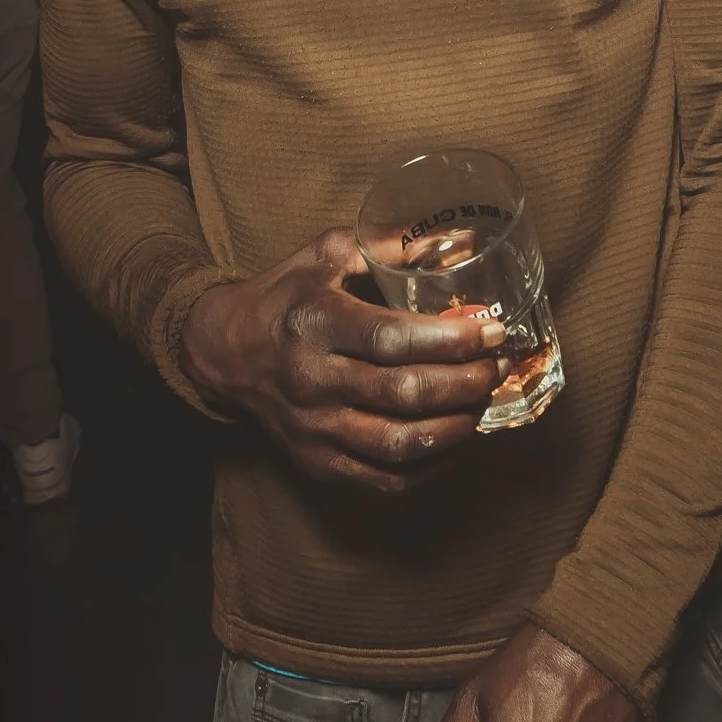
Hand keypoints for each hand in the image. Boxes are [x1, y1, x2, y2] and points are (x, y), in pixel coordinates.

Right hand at [179, 229, 508, 492]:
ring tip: (482, 402)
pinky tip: (456, 440)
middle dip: (466, 383)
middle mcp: (312, 380)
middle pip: (404, 394)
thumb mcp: (327, 253)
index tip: (490, 331)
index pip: (392, 339)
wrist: (224, 353)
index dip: (450, 340)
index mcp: (315, 323)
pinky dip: (432, 466)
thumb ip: (388, 245)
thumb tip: (457, 241)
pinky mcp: (318, 464)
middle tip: (497, 367)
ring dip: (457, 427)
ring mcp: (314, 430)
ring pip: (400, 445)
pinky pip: (386, 480)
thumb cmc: (286, 295)